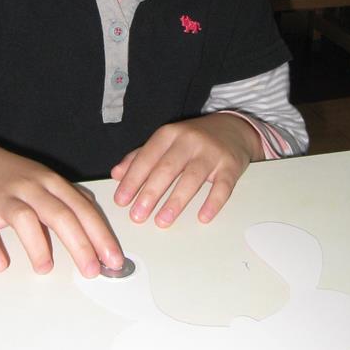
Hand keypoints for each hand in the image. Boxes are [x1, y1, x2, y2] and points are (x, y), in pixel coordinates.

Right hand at [0, 138, 124, 277]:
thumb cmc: (11, 175)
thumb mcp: (45, 179)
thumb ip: (71, 198)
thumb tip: (97, 224)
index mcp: (50, 182)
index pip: (82, 209)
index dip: (100, 235)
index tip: (113, 259)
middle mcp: (29, 187)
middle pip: (59, 214)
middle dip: (80, 244)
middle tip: (92, 270)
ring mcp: (2, 197)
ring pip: (23, 218)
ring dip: (37, 245)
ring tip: (45, 268)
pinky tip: (0, 263)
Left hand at [111, 114, 261, 226]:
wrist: (233, 128)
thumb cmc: (194, 139)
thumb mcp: (166, 141)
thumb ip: (140, 156)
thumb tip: (116, 174)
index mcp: (169, 134)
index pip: (147, 157)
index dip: (132, 179)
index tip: (121, 200)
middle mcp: (189, 141)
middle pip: (167, 168)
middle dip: (150, 193)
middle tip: (137, 216)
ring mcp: (211, 153)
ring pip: (192, 178)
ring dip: (176, 201)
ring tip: (162, 221)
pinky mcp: (231, 165)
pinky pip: (222, 186)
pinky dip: (213, 202)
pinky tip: (203, 217)